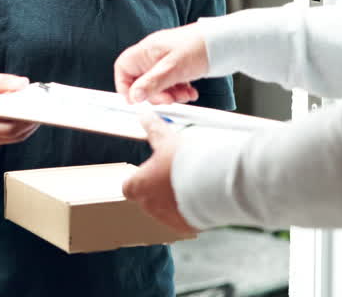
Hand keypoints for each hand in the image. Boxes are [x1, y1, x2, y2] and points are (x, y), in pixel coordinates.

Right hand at [0, 72, 39, 147]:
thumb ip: (4, 81)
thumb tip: (24, 84)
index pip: (1, 114)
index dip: (22, 113)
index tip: (38, 106)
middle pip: (11, 129)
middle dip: (31, 120)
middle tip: (47, 110)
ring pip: (14, 137)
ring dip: (31, 126)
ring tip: (44, 113)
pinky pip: (12, 139)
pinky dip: (25, 129)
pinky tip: (34, 119)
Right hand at [114, 23, 209, 104]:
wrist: (224, 42)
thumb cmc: (198, 47)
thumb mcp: (172, 69)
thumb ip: (151, 83)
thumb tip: (134, 96)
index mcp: (146, 50)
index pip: (123, 68)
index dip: (126, 86)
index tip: (137, 100)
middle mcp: (154, 55)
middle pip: (142, 80)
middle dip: (155, 94)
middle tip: (168, 101)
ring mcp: (167, 60)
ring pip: (159, 84)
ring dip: (170, 94)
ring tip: (184, 96)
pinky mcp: (179, 66)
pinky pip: (172, 83)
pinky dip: (180, 91)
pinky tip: (191, 92)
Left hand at [122, 114, 196, 234]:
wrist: (212, 183)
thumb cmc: (185, 162)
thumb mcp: (167, 141)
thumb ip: (154, 130)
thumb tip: (145, 115)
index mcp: (138, 186)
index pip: (129, 186)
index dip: (140, 178)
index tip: (152, 170)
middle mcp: (148, 206)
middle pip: (149, 197)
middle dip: (160, 188)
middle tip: (176, 174)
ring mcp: (166, 218)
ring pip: (166, 209)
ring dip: (175, 199)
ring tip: (192, 183)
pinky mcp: (184, 226)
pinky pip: (183, 218)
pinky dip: (190, 210)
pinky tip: (201, 196)